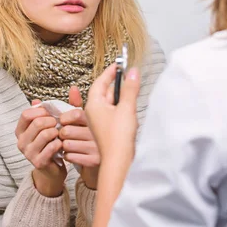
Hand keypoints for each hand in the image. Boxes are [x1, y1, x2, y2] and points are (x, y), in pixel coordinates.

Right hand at [15, 101, 66, 196]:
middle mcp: (21, 142)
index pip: (26, 114)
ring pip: (45, 134)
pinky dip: (60, 143)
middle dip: (52, 121)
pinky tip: (61, 145)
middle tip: (59, 125)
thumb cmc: (51, 142)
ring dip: (57, 132)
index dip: (41, 111)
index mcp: (20, 131)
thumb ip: (45, 110)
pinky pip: (52, 147)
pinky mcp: (38, 162)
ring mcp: (28, 153)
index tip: (51, 113)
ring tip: (60, 135)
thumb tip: (37, 99)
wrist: (53, 169)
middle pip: (37, 123)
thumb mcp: (48, 125)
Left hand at [59, 86, 100, 188]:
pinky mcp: (94, 160)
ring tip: (71, 144)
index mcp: (96, 119)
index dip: (65, 118)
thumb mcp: (87, 119)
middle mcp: (97, 132)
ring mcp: (96, 147)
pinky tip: (74, 154)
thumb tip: (73, 88)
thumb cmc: (94, 137)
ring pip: (66, 144)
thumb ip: (77, 104)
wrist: (109, 159)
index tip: (64, 121)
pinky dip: (68, 156)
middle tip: (67, 135)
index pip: (76, 113)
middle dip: (62, 134)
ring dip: (64, 146)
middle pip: (67, 130)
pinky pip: (70, 156)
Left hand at [85, 64, 141, 226]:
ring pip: (110, 103)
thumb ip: (130, 88)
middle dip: (117, 84)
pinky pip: (113, 113)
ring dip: (121, 96)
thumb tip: (133, 71)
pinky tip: (130, 108)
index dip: (110, 72)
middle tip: (129, 75)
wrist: (119, 162)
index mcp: (93, 105)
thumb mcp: (126, 108)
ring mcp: (100, 122)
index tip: (119, 65)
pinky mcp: (107, 130)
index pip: (100, 83)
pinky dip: (121, 107)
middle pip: (105, 92)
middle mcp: (94, 113)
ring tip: (132, 90)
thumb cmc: (118, 137)